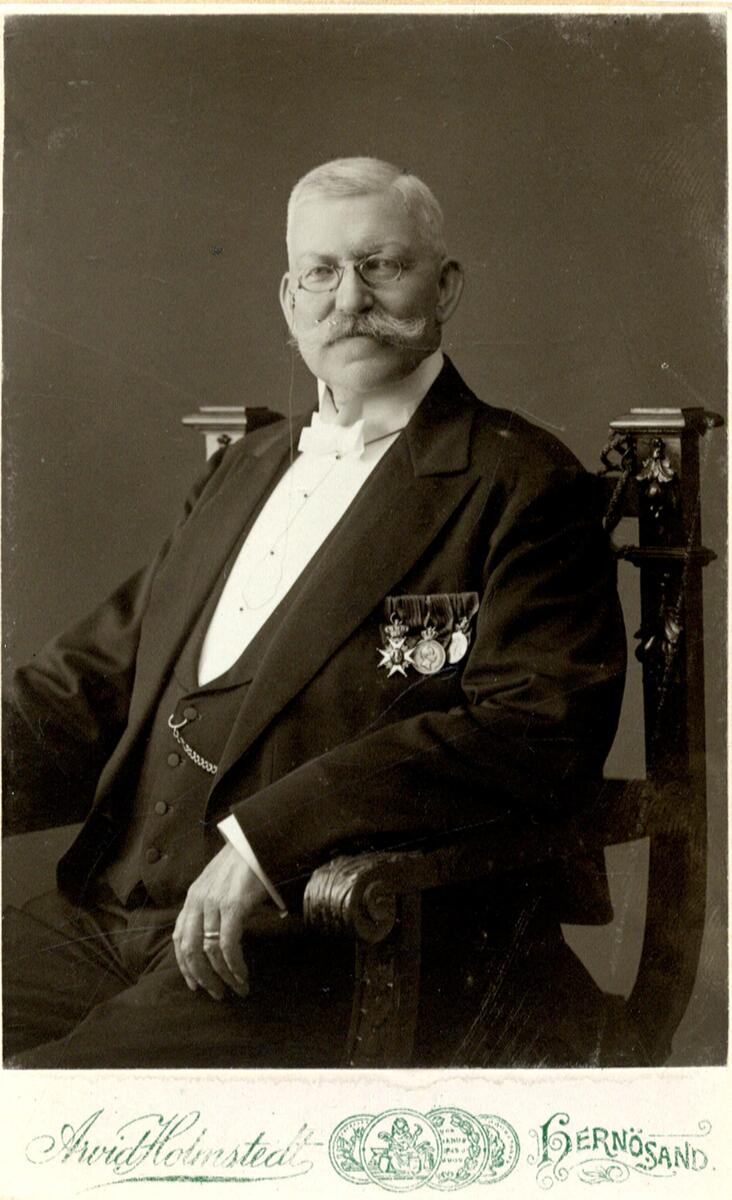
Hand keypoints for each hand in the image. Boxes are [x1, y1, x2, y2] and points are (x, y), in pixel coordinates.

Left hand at [173, 844, 268, 1000]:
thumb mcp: (219, 884)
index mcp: (192, 898)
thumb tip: (218, 933)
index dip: (184, 965)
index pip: (179, 938)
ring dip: (222, 976)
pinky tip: (242, 975)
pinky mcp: (233, 907)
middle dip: (202, 977)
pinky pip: (228, 946)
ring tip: (235, 989)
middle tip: (216, 993)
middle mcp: (198, 902)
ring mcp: (214, 905)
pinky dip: (234, 966)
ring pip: (209, 952)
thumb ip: (212, 905)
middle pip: (190, 950)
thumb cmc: (244, 862)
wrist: (258, 840)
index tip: (194, 983)